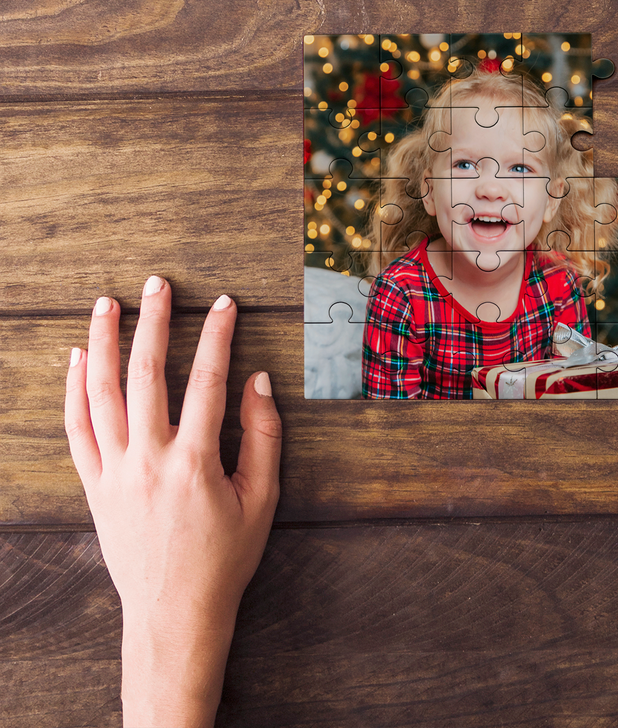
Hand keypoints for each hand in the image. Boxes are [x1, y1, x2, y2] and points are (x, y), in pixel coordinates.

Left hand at [64, 276, 281, 727]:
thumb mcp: (261, 499)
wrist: (174, 612)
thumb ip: (262, 436)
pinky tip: (78, 361)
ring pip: (102, 396)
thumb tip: (258, 382)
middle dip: (154, 323)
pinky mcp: (95, 487)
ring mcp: (115, 473)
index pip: (208, 381)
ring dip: (104, 345)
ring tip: (107, 305)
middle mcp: (148, 461)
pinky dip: (75, 392)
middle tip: (157, 285)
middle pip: (147, 376)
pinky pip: (77, 431)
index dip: (218, 336)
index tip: (226, 304)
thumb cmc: (225, 557)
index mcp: (194, 462)